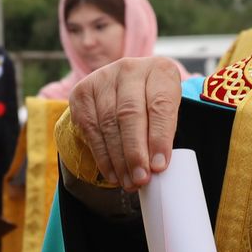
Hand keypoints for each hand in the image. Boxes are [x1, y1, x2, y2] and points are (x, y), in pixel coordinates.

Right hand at [67, 57, 185, 189]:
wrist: (125, 90)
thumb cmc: (154, 106)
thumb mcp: (169, 111)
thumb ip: (167, 132)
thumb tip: (158, 168)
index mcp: (160, 70)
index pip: (160, 104)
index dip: (160, 137)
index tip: (160, 166)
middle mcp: (130, 69)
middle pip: (130, 114)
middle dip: (135, 152)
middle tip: (141, 179)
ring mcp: (103, 78)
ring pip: (109, 123)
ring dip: (119, 159)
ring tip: (128, 182)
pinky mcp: (82, 92)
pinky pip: (91, 129)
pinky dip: (102, 156)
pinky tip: (113, 173)